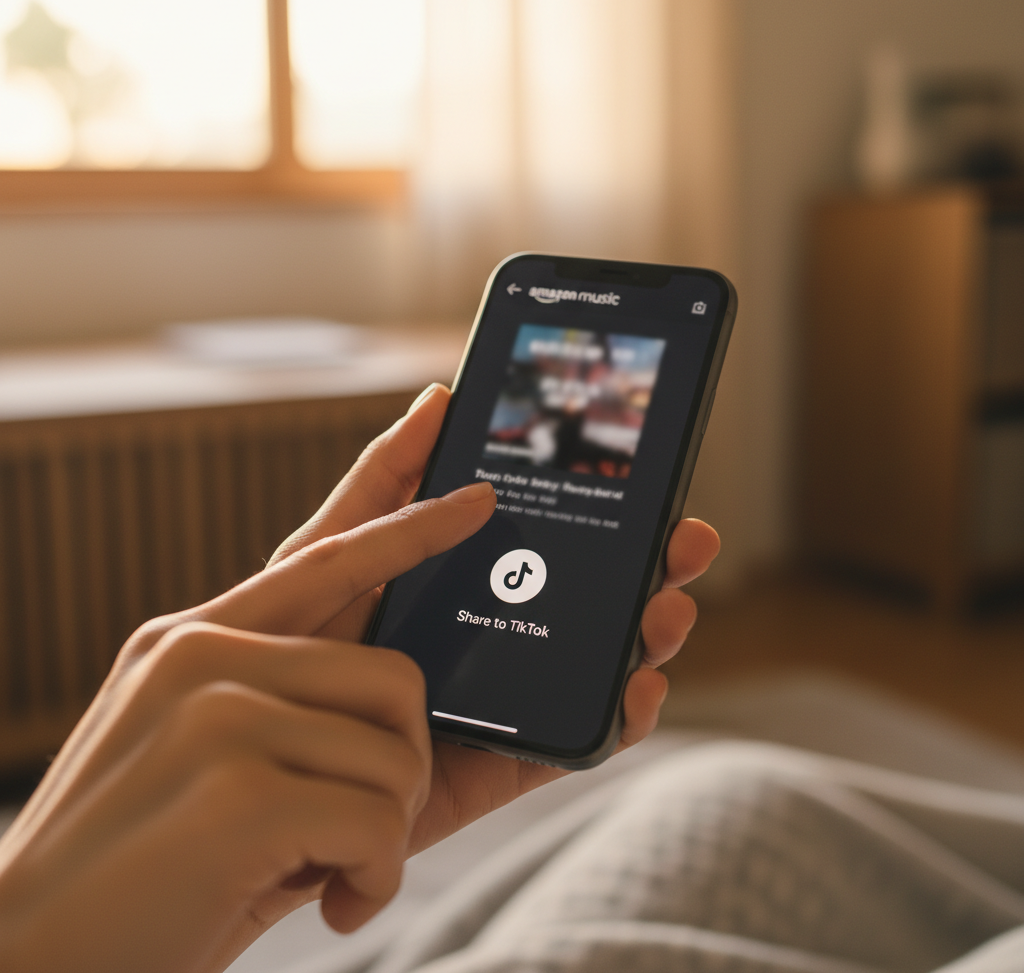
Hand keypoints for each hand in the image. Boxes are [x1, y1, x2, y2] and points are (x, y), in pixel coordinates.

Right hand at [0, 473, 495, 972]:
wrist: (33, 965)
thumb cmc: (148, 871)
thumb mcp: (215, 762)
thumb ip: (290, 704)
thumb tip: (402, 690)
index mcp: (200, 641)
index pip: (322, 541)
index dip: (393, 481)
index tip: (440, 413)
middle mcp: (203, 653)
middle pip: (396, 668)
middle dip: (406, 760)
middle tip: (371, 823)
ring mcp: (213, 708)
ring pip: (397, 744)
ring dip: (386, 828)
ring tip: (329, 872)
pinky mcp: (232, 782)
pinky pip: (380, 816)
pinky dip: (375, 877)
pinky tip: (330, 901)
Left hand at [264, 383, 719, 852]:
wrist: (253, 765)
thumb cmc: (285, 648)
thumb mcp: (330, 552)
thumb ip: (384, 482)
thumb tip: (438, 398)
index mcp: (467, 578)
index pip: (555, 535)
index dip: (607, 507)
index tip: (650, 474)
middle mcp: (500, 630)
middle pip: (594, 594)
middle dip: (651, 565)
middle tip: (686, 538)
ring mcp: (508, 697)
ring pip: (599, 659)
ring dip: (649, 632)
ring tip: (668, 608)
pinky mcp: (505, 762)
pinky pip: (575, 739)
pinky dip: (620, 717)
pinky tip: (639, 686)